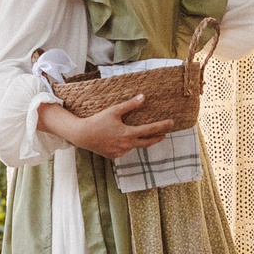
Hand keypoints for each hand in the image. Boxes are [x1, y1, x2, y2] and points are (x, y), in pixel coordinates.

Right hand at [42, 96, 174, 158]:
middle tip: (165, 134)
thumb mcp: (114, 111)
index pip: (150, 130)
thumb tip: (143, 97)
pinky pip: (124, 150)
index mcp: (128, 133)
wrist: (82, 135)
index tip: (171, 123)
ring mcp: (120, 152)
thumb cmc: (98, 121)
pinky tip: (121, 140)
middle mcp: (126, 145)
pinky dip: (126, 145)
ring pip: (134, 146)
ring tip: (141, 135)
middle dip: (157, 138)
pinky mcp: (114, 156)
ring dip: (138, 141)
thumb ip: (130, 105)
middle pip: (147, 142)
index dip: (162, 126)